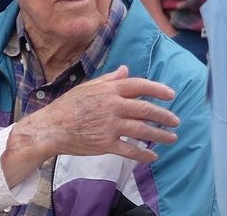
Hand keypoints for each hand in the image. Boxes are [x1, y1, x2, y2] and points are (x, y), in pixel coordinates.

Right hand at [9, 65, 178, 165]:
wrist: (51, 128)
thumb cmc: (68, 106)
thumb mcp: (89, 87)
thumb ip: (110, 79)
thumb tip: (126, 70)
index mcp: (109, 90)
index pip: (139, 85)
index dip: (157, 89)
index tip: (172, 95)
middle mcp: (112, 106)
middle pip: (145, 109)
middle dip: (164, 115)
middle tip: (176, 121)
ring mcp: (109, 125)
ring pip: (141, 130)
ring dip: (159, 135)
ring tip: (172, 138)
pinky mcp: (104, 144)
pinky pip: (129, 150)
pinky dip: (143, 154)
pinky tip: (153, 156)